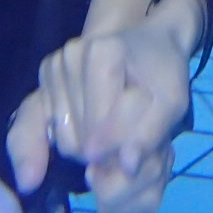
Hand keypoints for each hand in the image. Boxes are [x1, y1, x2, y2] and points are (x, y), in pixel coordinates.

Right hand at [8, 7, 198, 212]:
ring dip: (88, 147)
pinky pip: (39, 131)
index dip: (119, 146)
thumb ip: (150, 133)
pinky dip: (56, 144)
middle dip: (103, 151)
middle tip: (129, 137)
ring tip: (112, 129)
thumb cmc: (162, 75)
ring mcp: (52, 67)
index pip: (100, 127)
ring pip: (61, 140)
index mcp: (102, 52)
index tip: (138, 146)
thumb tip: (125, 166)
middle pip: (77, 138)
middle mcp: (69, 56)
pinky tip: (58, 155)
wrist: (148, 45)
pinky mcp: (42, 81)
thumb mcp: (173, 103)